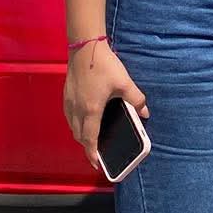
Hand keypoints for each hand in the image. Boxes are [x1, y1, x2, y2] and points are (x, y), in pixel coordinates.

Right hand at [62, 40, 148, 168]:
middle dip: (87, 147)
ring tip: (93, 139)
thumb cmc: (104, 65)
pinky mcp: (66, 96)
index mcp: (91, 110)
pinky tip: (86, 120)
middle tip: (98, 153)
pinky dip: (77, 125)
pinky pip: (70, 118)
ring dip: (82, 136)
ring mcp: (69, 103)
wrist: (84, 48)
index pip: (90, 139)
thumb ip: (136, 99)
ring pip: (73, 127)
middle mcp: (76, 110)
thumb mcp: (125, 83)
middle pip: (79, 136)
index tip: (97, 164)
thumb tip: (145, 113)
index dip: (92, 154)